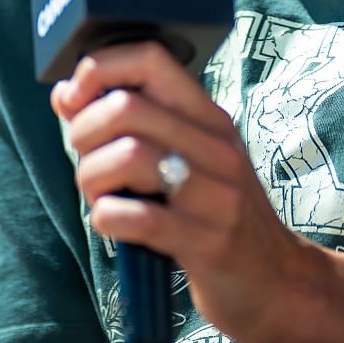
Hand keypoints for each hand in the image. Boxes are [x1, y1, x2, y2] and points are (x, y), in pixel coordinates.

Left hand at [50, 40, 323, 342]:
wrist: (278, 282)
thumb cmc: (217, 217)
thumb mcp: (187, 160)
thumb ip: (130, 126)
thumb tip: (65, 94)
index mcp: (210, 119)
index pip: (151, 60)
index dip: (100, 68)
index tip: (76, 98)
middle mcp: (217, 147)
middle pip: (128, 107)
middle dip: (84, 133)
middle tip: (88, 163)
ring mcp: (217, 194)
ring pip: (129, 156)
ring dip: (93, 178)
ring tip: (101, 197)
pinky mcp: (208, 241)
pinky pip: (139, 217)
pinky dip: (109, 217)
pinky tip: (114, 223)